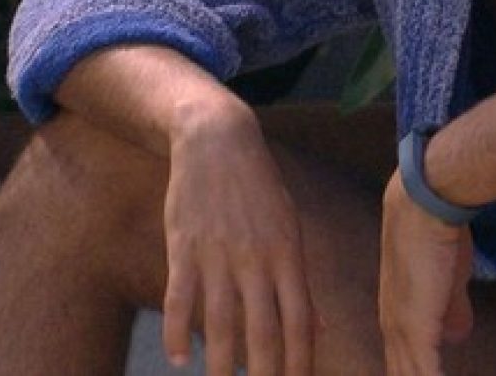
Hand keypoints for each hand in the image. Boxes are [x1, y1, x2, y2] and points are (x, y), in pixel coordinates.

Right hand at [161, 101, 314, 375]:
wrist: (219, 141)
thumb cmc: (259, 188)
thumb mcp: (289, 225)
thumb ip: (298, 277)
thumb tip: (316, 325)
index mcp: (289, 253)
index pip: (299, 319)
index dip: (300, 359)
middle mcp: (257, 258)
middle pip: (263, 329)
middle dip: (265, 373)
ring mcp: (219, 254)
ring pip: (221, 322)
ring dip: (221, 363)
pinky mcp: (184, 247)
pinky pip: (180, 298)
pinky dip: (179, 331)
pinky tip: (180, 359)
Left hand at [378, 172, 473, 374]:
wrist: (423, 208)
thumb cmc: (437, 235)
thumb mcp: (450, 280)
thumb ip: (452, 308)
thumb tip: (457, 334)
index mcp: (396, 317)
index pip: (402, 363)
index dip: (414, 375)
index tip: (423, 375)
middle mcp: (392, 329)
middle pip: (400, 374)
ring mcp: (401, 332)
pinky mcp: (417, 332)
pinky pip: (426, 375)